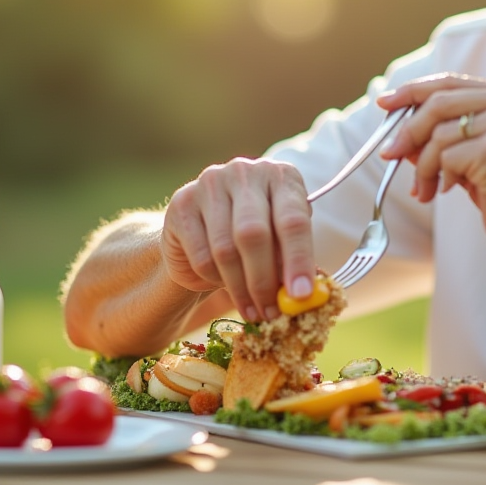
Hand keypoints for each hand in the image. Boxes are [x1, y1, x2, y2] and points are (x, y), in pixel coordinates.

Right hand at [162, 158, 316, 322]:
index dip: (298, 260)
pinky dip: (214, 279)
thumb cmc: (255, 237)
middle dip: (264, 280)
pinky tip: (223, 284)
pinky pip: (201, 255)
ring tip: (253, 310)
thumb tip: (303, 297)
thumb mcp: (281, 242)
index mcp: (280, 176)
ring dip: (240, 288)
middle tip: (272, 312)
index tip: (301, 295)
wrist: (205, 229)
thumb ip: (291, 262)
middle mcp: (245, 172)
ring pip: (225, 249)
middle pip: (254, 233)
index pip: (293, 219)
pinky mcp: (182, 203)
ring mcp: (210, 184)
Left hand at [377, 74, 485, 255]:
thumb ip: (446, 137)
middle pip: (438, 102)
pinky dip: (439, 177)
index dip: (413, 90)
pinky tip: (450, 191)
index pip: (451, 82)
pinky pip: (446, 157)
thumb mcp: (478, 156)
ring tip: (426, 188)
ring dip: (423, 166)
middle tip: (391, 154)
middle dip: (407, 130)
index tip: (385, 103)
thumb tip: (399, 134)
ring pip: (438, 134)